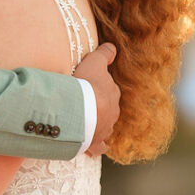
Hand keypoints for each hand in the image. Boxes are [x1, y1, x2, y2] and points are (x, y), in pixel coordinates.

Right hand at [74, 42, 119, 156]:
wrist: (81, 109)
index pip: (108, 90)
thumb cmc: (87, 83)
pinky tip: (93, 148)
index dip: (99, 88)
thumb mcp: (94, 62)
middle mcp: (113, 112)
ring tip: (85, 123)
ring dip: (97, 125)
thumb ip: (104, 54)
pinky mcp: (96, 141)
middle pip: (107, 109)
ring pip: (104, 126)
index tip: (89, 87)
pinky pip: (99, 146)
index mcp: (112, 93)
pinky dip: (97, 147)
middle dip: (99, 108)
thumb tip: (113, 47)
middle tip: (86, 104)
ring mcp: (105, 128)